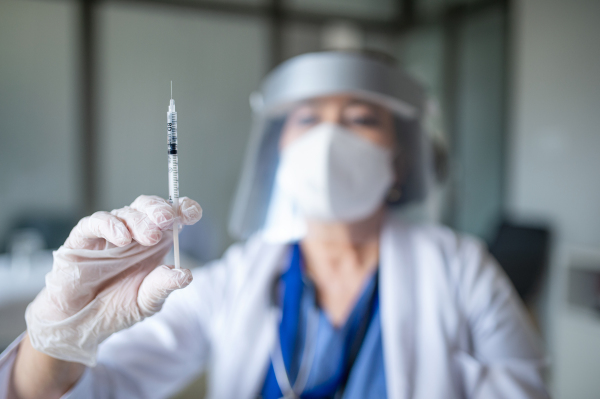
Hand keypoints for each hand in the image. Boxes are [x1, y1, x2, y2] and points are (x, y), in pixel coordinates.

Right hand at [24, 195, 201, 366]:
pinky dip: (109, 225)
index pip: (171, 217)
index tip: (192, 213)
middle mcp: (133, 234)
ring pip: (125, 213)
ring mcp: (108, 234)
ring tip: (149, 237)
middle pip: (148, 207)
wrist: (81, 325)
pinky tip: (121, 238)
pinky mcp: (81, 240)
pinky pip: (94, 223)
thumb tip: (185, 275)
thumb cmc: (116, 309)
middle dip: (160, 209)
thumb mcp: (146, 302)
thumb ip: (163, 286)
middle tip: (167, 219)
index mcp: (155, 243)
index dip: (183, 209)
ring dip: (139, 221)